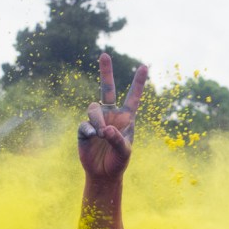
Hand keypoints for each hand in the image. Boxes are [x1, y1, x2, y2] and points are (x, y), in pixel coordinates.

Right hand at [77, 53, 147, 179]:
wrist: (103, 173)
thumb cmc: (119, 161)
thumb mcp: (124, 152)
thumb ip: (117, 140)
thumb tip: (105, 129)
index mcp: (126, 118)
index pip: (133, 97)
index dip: (138, 82)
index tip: (144, 66)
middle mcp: (111, 114)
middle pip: (107, 89)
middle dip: (105, 72)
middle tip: (104, 54)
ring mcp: (97, 120)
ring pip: (93, 109)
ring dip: (97, 120)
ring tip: (101, 133)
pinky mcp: (84, 129)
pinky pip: (84, 124)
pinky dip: (89, 130)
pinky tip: (93, 137)